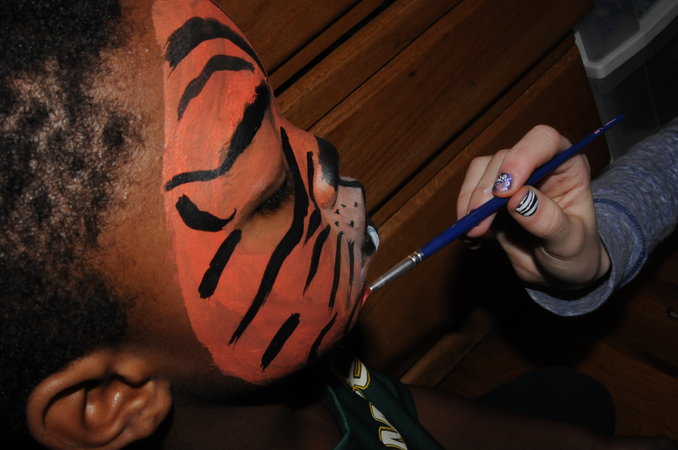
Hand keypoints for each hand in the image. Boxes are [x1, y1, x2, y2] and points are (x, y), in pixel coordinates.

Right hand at [457, 125, 609, 288]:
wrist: (559, 271)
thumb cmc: (575, 252)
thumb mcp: (570, 242)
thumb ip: (547, 220)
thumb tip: (517, 198)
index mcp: (566, 165)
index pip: (543, 141)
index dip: (521, 157)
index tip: (505, 191)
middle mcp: (538, 165)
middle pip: (504, 157)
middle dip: (487, 189)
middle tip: (479, 220)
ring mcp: (512, 179)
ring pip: (481, 170)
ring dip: (470, 199)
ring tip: (474, 232)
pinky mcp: (491, 196)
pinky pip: (469, 192)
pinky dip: (464, 212)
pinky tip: (471, 236)